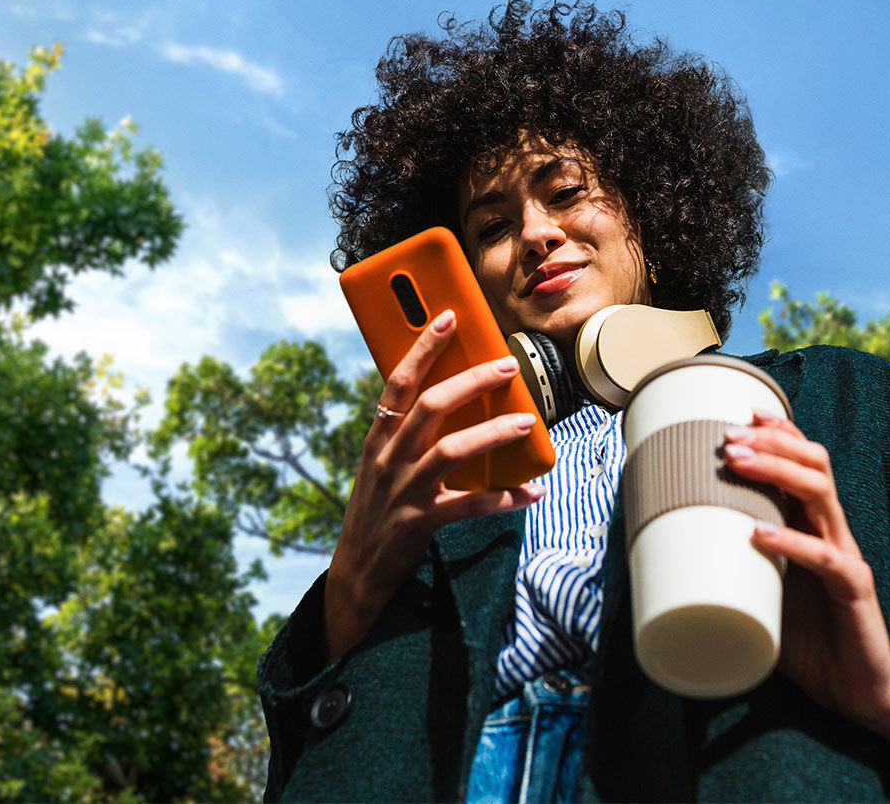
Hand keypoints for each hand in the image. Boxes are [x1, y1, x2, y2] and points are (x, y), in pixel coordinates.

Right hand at [324, 309, 545, 659]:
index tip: (449, 318)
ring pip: (451, 451)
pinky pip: (470, 506)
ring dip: (492, 433)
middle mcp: (388, 458)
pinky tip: (532, 492)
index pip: (398, 381)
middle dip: (471, 382)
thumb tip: (453, 397)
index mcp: (379, 438)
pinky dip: (505, 498)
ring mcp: (404, 490)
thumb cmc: (378, 509)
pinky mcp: (421, 522)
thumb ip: (408, 435)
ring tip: (527, 423)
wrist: (356, 570)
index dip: (423, 347)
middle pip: (430, 407)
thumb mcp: (382, 465)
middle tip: (508, 365)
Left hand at [722, 410, 889, 721]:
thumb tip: (658, 556)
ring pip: (821, 495)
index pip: (804, 462)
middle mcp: (833, 532)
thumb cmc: (807, 637)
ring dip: (778, 473)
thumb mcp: (761, 592)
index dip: (779, 432)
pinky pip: (826, 560)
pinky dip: (792, 543)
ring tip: (738, 464)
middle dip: (771, 443)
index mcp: (813, 526)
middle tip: (727, 436)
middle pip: (814, 465)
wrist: (858, 688)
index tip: (740, 413)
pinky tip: (761, 534)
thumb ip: (728, 568)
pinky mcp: (854, 591)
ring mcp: (846, 558)